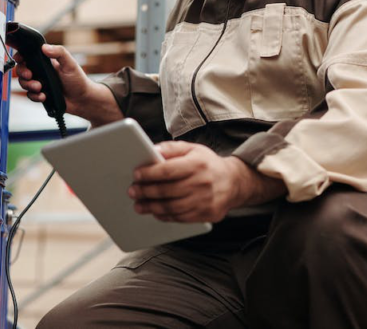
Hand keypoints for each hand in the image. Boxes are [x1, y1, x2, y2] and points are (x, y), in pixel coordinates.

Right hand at [14, 44, 121, 124]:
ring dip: (29, 85)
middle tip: (30, 75)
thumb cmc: (79, 80)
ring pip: (24, 83)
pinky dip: (35, 96)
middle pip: (22, 70)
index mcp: (46, 62)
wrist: (83, 100)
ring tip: (40, 87)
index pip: (28, 56)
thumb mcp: (70, 64)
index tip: (19, 59)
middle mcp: (41, 72)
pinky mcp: (41, 95)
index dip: (21, 57)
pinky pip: (30, 95)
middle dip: (23, 73)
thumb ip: (59, 53)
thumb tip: (44, 47)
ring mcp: (40, 84)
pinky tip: (44, 96)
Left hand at [128, 141, 285, 222]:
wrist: (234, 182)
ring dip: (151, 207)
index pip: (167, 170)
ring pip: (171, 207)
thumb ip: (171, 148)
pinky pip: (180, 218)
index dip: (149, 173)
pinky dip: (165, 216)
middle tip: (132, 191)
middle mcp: (202, 183)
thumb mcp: (193, 149)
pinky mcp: (206, 214)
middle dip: (145, 191)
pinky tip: (155, 211)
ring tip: (139, 205)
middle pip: (167, 190)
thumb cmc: (208, 164)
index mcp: (197, 164)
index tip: (136, 175)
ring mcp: (204, 201)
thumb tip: (152, 150)